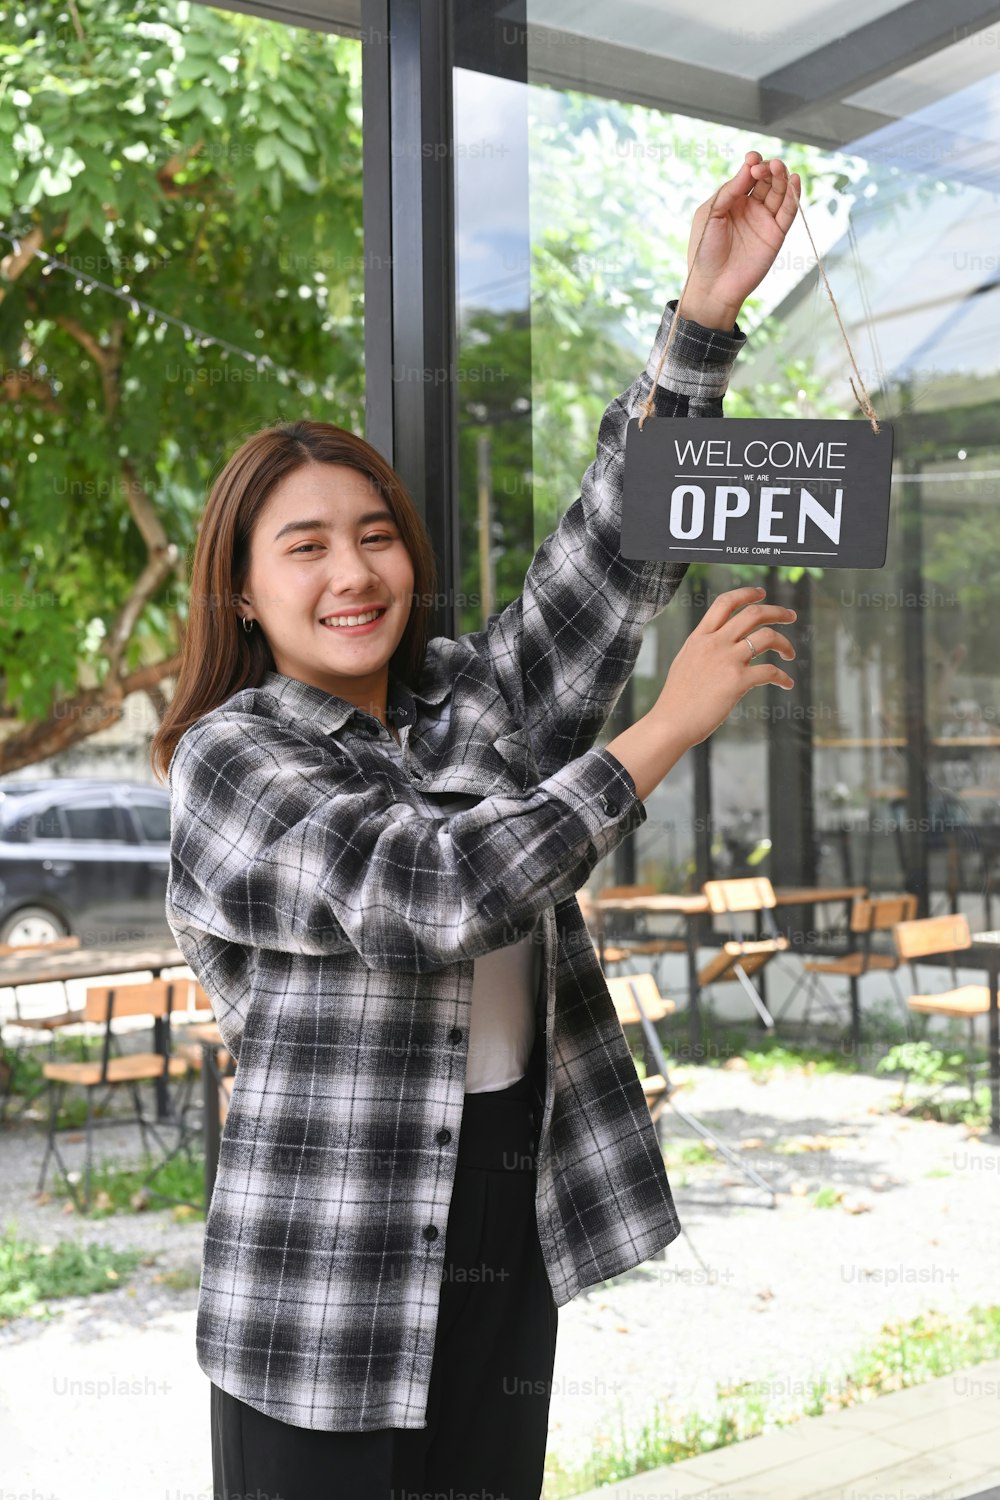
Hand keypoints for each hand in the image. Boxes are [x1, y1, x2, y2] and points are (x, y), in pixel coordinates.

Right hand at [652, 585, 796, 747]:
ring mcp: (727, 661)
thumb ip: (703, 648)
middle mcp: (714, 643)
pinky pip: (770, 671)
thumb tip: (718, 642)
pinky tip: (787, 683)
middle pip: (753, 614)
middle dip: (777, 612)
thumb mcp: (685, 661)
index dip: (746, 594)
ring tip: (789, 653)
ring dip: (785, 643)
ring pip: (767, 637)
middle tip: (790, 616)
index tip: (762, 594)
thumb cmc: (677, 699)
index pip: (725, 603)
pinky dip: (783, 677)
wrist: (670, 723)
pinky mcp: (738, 682)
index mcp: (700, 637)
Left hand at [679, 153, 799, 330]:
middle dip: (767, 169)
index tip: (751, 159)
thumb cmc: (704, 252)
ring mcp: (764, 220)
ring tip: (779, 167)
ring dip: (781, 177)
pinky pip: (788, 212)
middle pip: (766, 180)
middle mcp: (749, 208)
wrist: (713, 285)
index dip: (752, 164)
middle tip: (762, 168)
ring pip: (779, 192)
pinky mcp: (776, 234)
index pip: (747, 175)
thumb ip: (729, 191)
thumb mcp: (710, 215)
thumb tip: (748, 168)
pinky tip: (795, 181)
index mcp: (731, 201)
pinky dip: (793, 196)